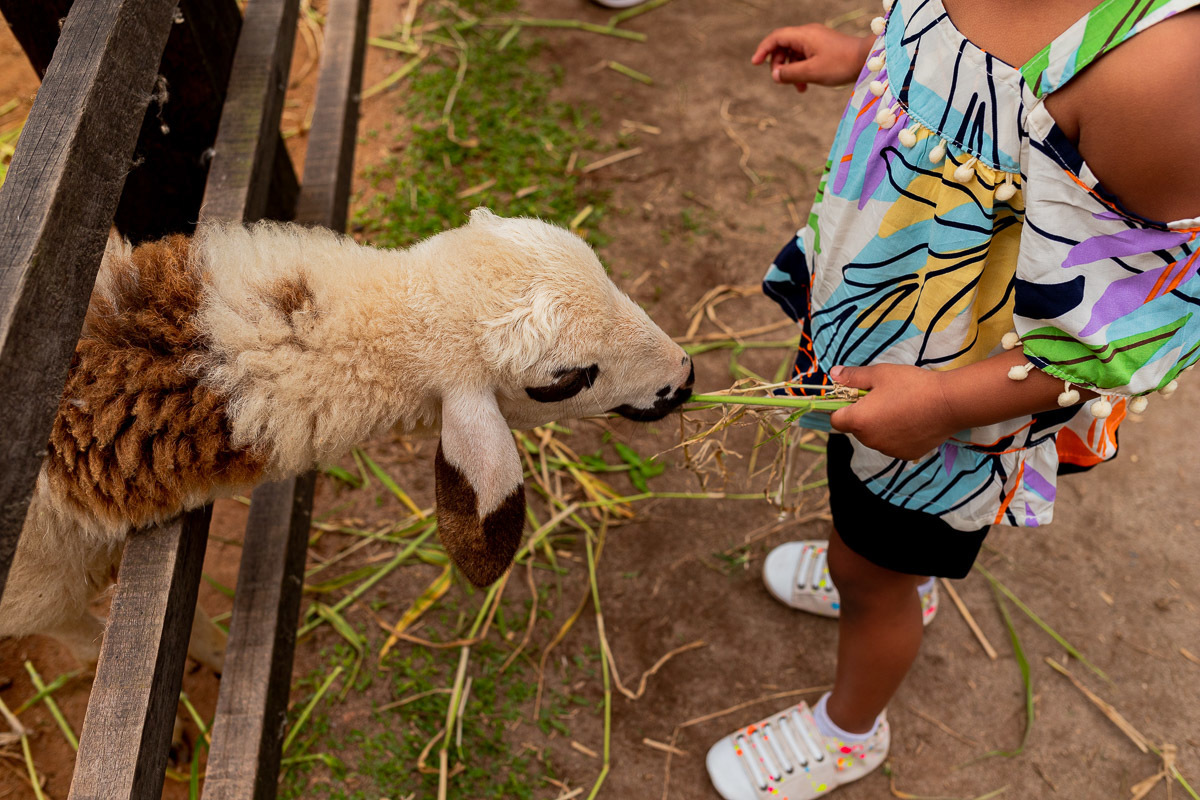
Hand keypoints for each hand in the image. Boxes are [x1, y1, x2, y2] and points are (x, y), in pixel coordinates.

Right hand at [751, 25, 873, 91]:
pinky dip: (801, 70)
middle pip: (783, 46)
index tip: (754, 63)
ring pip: (794, 53)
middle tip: (781, 81)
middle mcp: (808, 33)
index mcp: (804, 35)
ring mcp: (816, 40)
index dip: (763, 50)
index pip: (776, 38)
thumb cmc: (841, 64)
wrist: (867, 59)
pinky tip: (806, 85)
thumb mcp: (812, 72)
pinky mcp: (823, 47)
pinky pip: (805, 57)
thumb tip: (774, 75)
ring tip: (798, 88)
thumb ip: (789, 74)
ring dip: (791, 70)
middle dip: (778, 64)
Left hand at [828, 364, 958, 461]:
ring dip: (879, 426)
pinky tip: (911, 420)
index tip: (854, 397)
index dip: (841, 407)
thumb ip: (853, 376)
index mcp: (859, 421)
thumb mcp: (879, 374)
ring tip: (900, 408)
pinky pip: (892, 444)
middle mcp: (870, 440)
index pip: (836, 420)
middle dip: (863, 415)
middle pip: (856, 429)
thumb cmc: (912, 385)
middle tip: (882, 398)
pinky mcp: (905, 455)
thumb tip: (833, 374)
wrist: (949, 404)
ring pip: (874, 437)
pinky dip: (896, 435)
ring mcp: (888, 450)